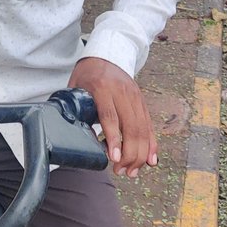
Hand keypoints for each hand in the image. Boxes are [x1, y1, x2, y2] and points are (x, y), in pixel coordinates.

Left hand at [68, 56, 156, 177]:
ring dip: (139, 154)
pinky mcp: (142, 102)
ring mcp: (135, 97)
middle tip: (120, 171)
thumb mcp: (76, 88)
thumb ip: (76, 110)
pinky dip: (151, 144)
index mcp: (102, 89)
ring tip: (131, 172)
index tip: (113, 158)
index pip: (110, 117)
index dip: (113, 139)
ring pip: (143, 129)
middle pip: (131, 127)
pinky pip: (149, 126)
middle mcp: (123, 93)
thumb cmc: (87, 75)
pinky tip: (150, 160)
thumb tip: (75, 138)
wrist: (107, 55)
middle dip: (128, 153)